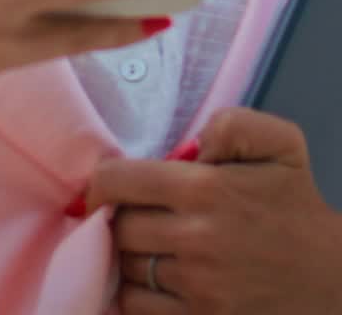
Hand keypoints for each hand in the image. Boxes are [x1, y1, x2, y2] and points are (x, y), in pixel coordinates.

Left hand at [85, 107, 341, 313]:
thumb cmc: (296, 208)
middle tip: (138, 214)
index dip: (102, 182)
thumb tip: (189, 144)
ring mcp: (196, 288)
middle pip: (119, 227)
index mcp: (207, 189)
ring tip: (150, 245)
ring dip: (129, 256)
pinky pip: (137, 308)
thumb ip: (232, 124)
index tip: (107, 187)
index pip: (118, 181)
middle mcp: (196, 239)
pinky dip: (136, 294)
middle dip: (121, 218)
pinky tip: (154, 279)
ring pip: (125, 268)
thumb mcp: (281, 144)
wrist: (330, 280)